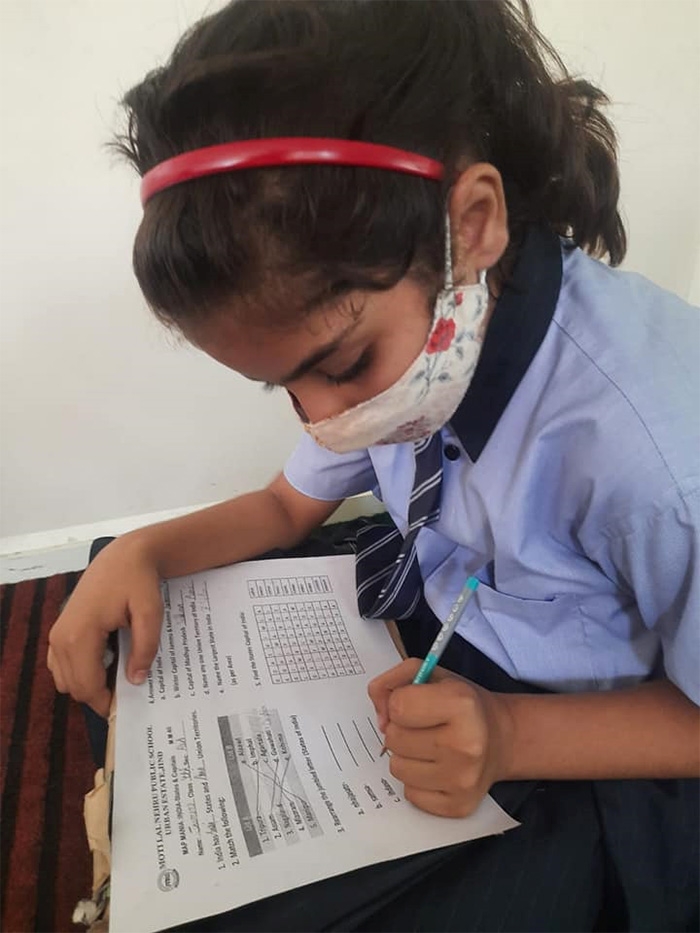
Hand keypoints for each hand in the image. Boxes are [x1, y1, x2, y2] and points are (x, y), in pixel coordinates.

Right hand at [47, 535, 163, 716]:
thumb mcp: (150, 613)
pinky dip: (80, 671)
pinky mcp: (59, 631)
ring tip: (119, 673)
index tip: (130, 706)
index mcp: (80, 635)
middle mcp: (60, 638)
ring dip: (89, 684)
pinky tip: (106, 659)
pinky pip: (62, 666)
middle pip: (74, 688)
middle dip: (99, 695)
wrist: (123, 555)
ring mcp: (56, 635)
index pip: (87, 686)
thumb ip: (144, 648)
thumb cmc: (138, 581)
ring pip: (65, 680)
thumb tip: (136, 680)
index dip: (106, 703)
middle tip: (129, 690)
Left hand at [368, 658, 513, 816]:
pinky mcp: (458, 805)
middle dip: (401, 730)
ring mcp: (463, 779)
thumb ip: (393, 682)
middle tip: (424, 727)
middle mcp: (465, 744)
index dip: (399, 703)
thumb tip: (379, 717)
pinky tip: (436, 767)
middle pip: (394, 739)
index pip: (398, 707)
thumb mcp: (431, 676)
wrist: (502, 738)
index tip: (415, 704)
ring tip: (429, 746)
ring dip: (406, 757)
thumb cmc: (462, 705)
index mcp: (461, 704)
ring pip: (397, 769)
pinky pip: (410, 793)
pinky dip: (416, 781)